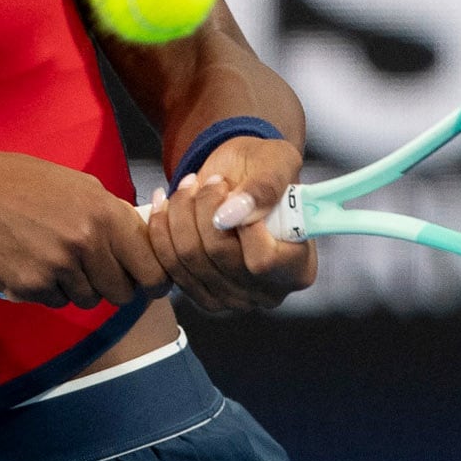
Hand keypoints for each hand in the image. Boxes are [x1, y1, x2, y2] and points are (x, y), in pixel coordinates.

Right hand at [0, 150, 168, 307]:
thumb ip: (109, 212)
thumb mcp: (74, 184)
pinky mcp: (32, 286)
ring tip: (52, 258)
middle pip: (122, 292)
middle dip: (110, 285)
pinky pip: (55, 301)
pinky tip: (29, 263)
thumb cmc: (15, 182)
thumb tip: (140, 236)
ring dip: (75, 287)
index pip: (152, 266)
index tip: (146, 282)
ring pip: (88, 299)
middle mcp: (87, 241)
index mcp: (103, 211)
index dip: (153, 279)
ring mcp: (59, 267)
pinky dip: (46, 290)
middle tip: (91, 269)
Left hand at [145, 135, 315, 312]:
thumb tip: (233, 215)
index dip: (243, 225)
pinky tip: (164, 203)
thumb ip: (266, 187)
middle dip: (205, 208)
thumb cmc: (265, 168)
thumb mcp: (278, 161)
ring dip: (180, 213)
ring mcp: (232, 298)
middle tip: (210, 181)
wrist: (237, 176)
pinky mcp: (199, 292)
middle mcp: (268, 293)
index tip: (233, 192)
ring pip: (189, 259)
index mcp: (298, 268)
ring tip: (189, 187)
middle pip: (220, 258)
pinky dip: (161, 229)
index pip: (264, 262)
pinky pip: (168, 265)